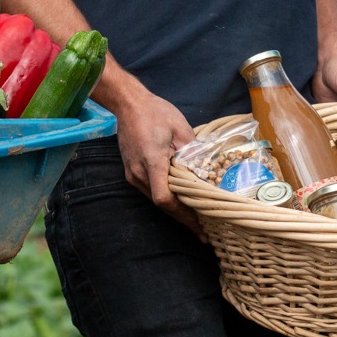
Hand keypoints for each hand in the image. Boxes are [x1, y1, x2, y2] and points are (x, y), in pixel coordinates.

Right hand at [114, 86, 198, 230]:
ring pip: (155, 199)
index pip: (165, 198)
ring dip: (174, 210)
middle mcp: (138, 173)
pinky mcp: (131, 171)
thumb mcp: (181, 128)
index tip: (199, 224)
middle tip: (202, 232)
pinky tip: (179, 201)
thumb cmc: (155, 112)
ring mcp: (132, 173)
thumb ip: (193, 152)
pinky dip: (165, 199)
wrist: (128, 104)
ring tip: (195, 219)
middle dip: (183, 219)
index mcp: (152, 161)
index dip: (183, 215)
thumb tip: (207, 171)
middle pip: (161, 205)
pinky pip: (150, 190)